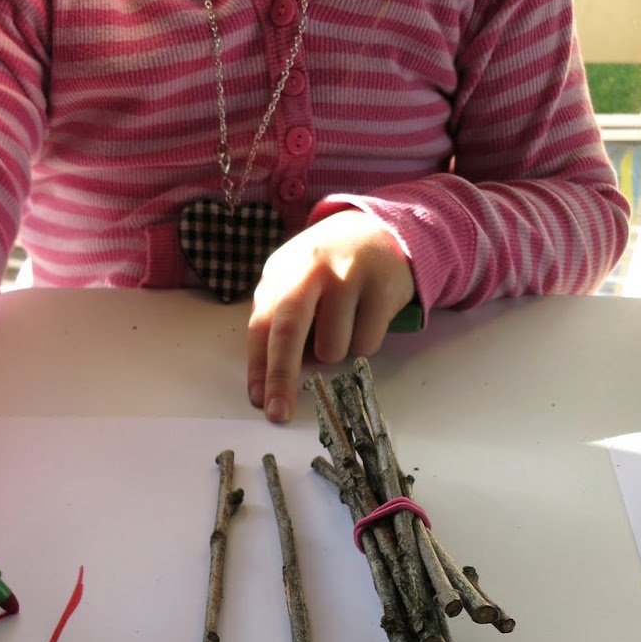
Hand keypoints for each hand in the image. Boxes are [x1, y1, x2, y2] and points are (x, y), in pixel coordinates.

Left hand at [247, 211, 415, 421]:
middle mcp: (310, 268)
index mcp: (281, 271)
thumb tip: (274, 377)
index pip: (261, 325)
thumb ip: (279, 319)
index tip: (258, 399)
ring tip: (344, 325)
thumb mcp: (295, 282)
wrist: (380, 229)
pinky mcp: (382, 286)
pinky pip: (366, 344)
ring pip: (333, 348)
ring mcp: (348, 275)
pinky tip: (367, 317)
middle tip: (279, 413)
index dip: (258, 366)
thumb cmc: (329, 268)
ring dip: (336, 353)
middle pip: (288, 331)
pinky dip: (365, 344)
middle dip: (281, 377)